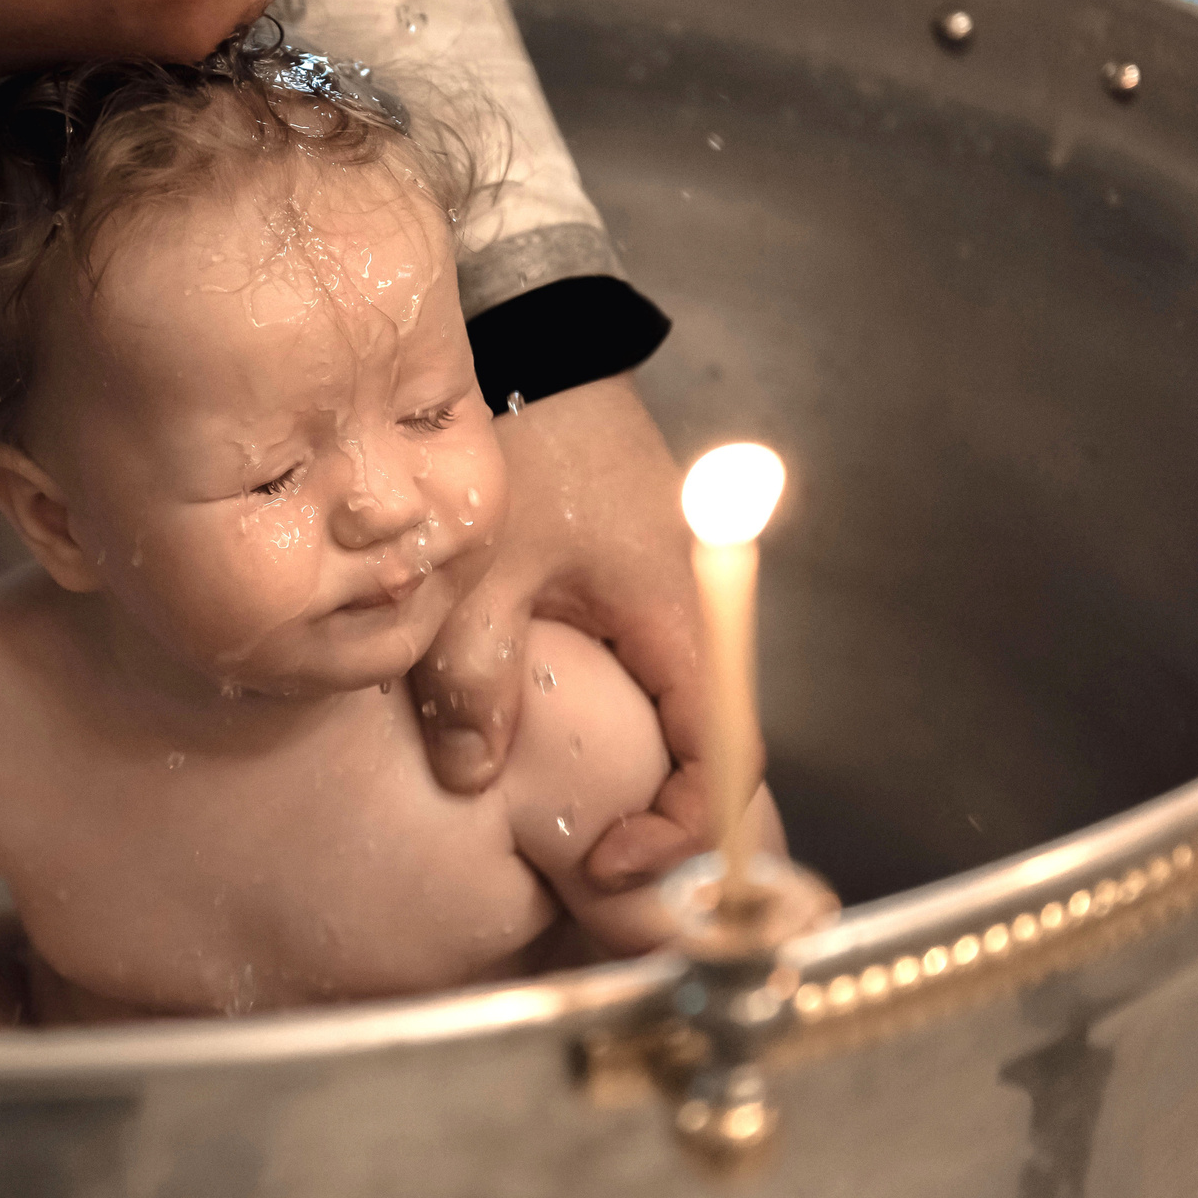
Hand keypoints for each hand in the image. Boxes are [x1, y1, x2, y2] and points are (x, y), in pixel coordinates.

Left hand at [413, 374, 743, 891]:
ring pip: (665, 707)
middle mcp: (690, 608)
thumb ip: (476, 674)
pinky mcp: (623, 571)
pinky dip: (602, 716)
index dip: (680, 830)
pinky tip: (540, 736)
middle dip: (653, 817)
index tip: (606, 860)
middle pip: (701, 742)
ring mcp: (662, 588)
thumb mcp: (482, 567)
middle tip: (584, 863)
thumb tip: (473, 777)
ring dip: (626, 769)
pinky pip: (632, 666)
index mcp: (679, 614)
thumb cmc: (520, 439)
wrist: (534, 334)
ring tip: (563, 819)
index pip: (724, 755)